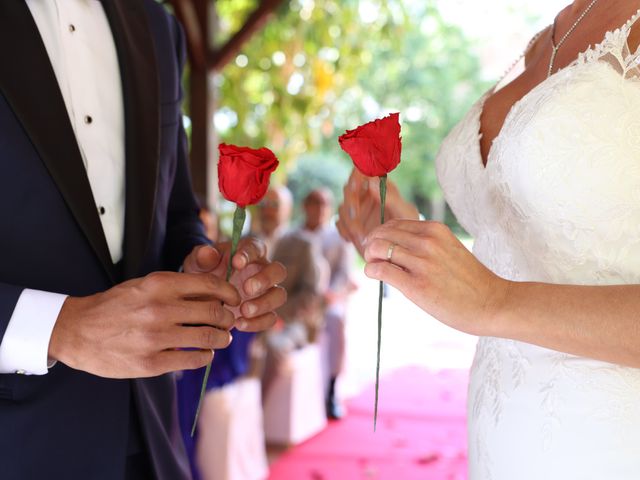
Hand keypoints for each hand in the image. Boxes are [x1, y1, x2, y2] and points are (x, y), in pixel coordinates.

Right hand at [48, 272, 240, 378]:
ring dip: (221, 339)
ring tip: (221, 339)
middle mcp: (159, 309)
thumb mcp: (144, 286)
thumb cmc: (117, 306)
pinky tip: (204, 353)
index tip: (235, 299)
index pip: (209, 285)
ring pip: (208, 338)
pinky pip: (194, 359)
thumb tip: (216, 295)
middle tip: (229, 322)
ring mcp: (156, 337)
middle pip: (214, 313)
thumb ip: (177, 288)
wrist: (78, 331)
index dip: (230, 292)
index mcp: (159, 285)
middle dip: (228, 318)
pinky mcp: (151, 363)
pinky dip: (206, 356)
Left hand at [182, 239, 286, 332]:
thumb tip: (207, 252)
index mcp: (249, 252)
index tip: (236, 262)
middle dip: (265, 280)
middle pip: (278, 271)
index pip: (257, 248)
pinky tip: (239, 324)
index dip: (249, 254)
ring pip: (279, 295)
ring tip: (243, 311)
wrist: (202, 297)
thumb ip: (201, 257)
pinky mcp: (264, 312)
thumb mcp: (197, 263)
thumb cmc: (204, 273)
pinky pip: (271, 318)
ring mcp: (266, 292)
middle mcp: (263, 270)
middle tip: (246, 289)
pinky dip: (258, 322)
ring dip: (264, 304)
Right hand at [336, 169, 418, 255]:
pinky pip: (340, 224)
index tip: (355, 186)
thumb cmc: (408, 225)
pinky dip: (345, 232)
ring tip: (362, 236)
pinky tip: (357, 239)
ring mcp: (356, 209)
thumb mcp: (404, 212)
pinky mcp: (350, 223)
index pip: (362, 173)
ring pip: (343, 208)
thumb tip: (372, 181)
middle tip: (357, 217)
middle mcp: (365, 195)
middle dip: (351, 204)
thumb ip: (391, 197)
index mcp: (379, 186)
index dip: (356, 177)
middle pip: (348, 190)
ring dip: (349, 222)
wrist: (401, 245)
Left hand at [363, 219, 508, 335]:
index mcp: (435, 230)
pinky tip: (376, 276)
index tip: (380, 247)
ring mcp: (421, 263)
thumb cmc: (470, 281)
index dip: (381, 235)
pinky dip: (371, 271)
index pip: (393, 224)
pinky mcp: (416, 285)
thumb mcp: (448, 249)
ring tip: (375, 267)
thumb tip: (395, 247)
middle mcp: (427, 242)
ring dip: (369, 257)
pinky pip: (379, 269)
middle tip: (373, 257)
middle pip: (381, 233)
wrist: (492, 304)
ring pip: (376, 248)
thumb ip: (425, 244)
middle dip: (371, 245)